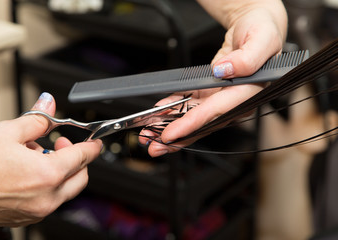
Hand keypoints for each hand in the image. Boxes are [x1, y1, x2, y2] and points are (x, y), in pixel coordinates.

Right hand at [0, 92, 101, 226]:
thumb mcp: (7, 133)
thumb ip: (36, 119)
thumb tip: (49, 104)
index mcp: (48, 174)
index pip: (83, 156)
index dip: (93, 145)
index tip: (95, 141)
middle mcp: (48, 197)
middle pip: (81, 176)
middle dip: (76, 158)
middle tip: (60, 144)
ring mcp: (39, 210)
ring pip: (66, 189)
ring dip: (61, 171)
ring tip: (36, 156)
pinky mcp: (28, 217)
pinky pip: (50, 200)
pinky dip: (49, 185)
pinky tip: (28, 173)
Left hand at [139, 0, 286, 156]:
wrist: (255, 27)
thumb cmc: (261, 32)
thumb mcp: (261, 39)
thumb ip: (248, 58)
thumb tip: (225, 71)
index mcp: (248, 93)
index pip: (216, 112)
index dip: (192, 124)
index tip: (171, 134)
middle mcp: (235, 102)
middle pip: (203, 123)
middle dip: (177, 136)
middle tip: (153, 147)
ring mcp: (222, 100)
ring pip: (194, 118)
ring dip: (171, 127)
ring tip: (149, 135)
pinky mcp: (212, 94)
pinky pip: (190, 104)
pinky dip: (173, 109)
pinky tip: (158, 113)